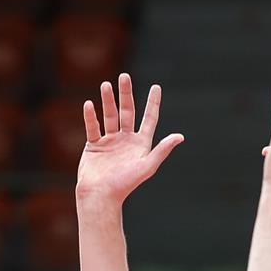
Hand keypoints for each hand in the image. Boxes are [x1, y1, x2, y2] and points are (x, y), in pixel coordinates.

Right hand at [75, 73, 183, 203]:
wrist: (101, 194)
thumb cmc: (126, 183)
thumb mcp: (148, 166)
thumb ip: (162, 150)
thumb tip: (180, 136)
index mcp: (141, 144)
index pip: (149, 118)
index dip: (153, 103)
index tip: (156, 87)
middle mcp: (126, 140)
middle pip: (127, 112)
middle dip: (126, 94)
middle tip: (124, 76)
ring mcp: (110, 141)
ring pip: (109, 116)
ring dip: (108, 101)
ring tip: (106, 85)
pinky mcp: (94, 145)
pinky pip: (93, 127)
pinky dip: (91, 116)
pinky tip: (89, 104)